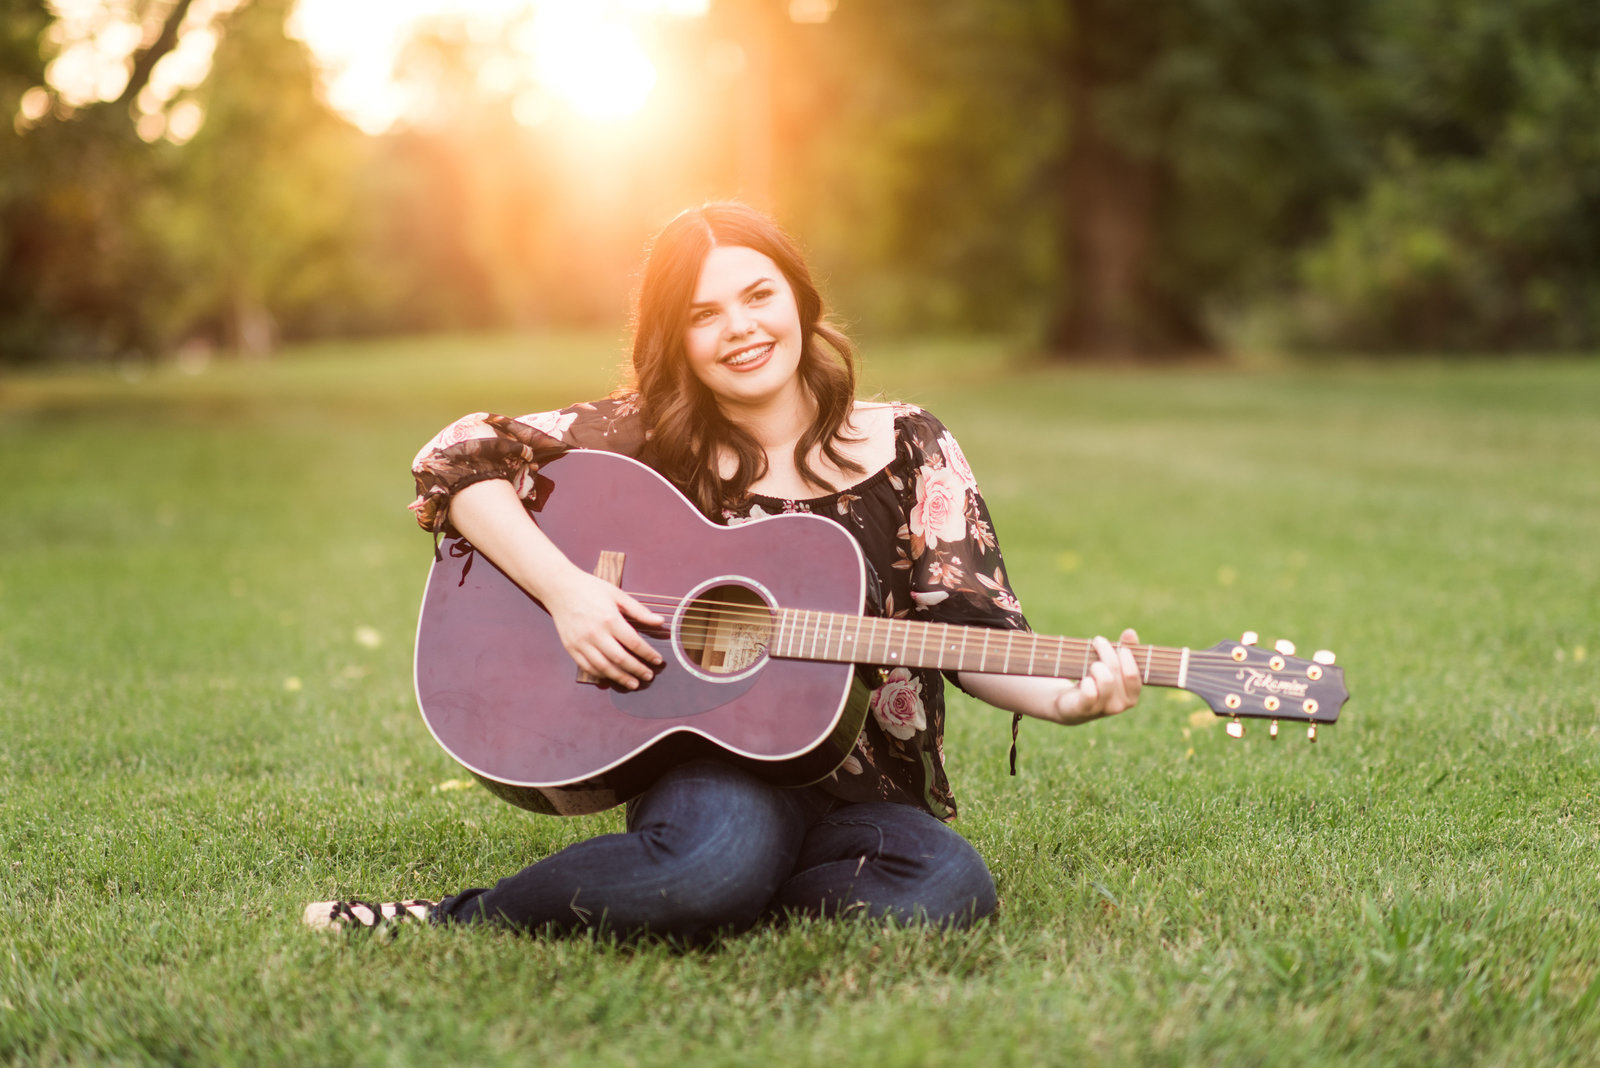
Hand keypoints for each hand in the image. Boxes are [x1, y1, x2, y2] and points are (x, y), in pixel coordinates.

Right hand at [541, 567, 664, 689]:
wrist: (560, 588)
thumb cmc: (590, 589)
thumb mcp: (618, 595)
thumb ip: (639, 611)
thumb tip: (660, 621)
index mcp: (610, 619)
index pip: (634, 642)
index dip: (648, 654)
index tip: (658, 660)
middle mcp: (595, 633)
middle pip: (620, 659)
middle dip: (637, 670)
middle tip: (648, 676)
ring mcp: (581, 642)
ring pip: (604, 667)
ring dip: (620, 678)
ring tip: (633, 683)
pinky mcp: (571, 647)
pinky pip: (587, 667)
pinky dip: (600, 674)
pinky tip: (611, 677)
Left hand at [1048, 628, 1142, 724]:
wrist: (1069, 703)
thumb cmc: (1095, 680)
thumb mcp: (1111, 664)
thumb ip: (1125, 649)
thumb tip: (1130, 632)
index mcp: (1131, 696)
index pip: (1133, 674)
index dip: (1126, 655)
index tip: (1117, 645)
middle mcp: (1120, 705)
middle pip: (1116, 670)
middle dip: (1106, 651)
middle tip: (1098, 641)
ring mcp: (1103, 709)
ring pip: (1105, 679)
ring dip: (1096, 665)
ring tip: (1091, 663)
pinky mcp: (1085, 710)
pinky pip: (1090, 692)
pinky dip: (1086, 681)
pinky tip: (1084, 679)